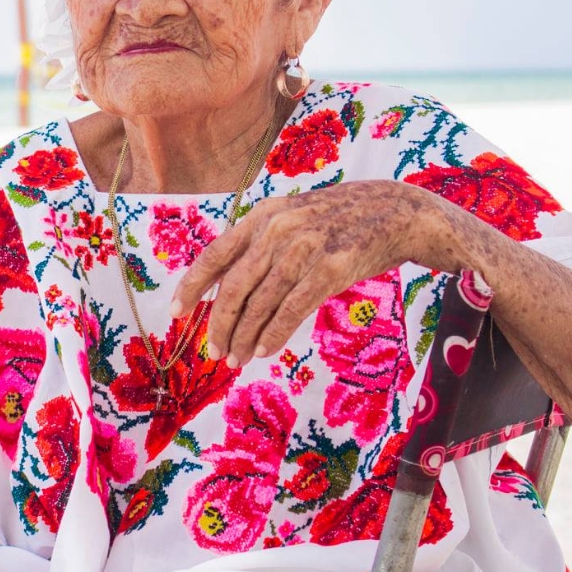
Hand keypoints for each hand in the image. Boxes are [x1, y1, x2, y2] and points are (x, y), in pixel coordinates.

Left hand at [171, 180, 448, 367]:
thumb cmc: (340, 220)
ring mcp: (303, 249)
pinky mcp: (330, 269)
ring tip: (236, 359)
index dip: (192, 286)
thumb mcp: (293, 218)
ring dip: (245, 338)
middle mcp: (277, 230)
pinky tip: (264, 350)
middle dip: (220, 325)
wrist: (394, 211)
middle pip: (234, 288)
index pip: (215, 255)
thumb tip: (228, 286)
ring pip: (260, 305)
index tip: (176, 313)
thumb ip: (262, 244)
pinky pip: (291, 311)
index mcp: (262, 217)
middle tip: (215, 352)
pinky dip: (272, 335)